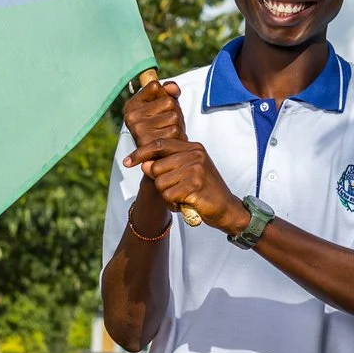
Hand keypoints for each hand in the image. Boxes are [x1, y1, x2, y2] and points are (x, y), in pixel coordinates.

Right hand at [120, 77, 187, 150]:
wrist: (158, 158)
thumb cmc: (162, 128)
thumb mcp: (164, 106)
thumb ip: (168, 92)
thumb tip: (173, 88)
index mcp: (132, 105)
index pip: (155, 86)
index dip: (166, 94)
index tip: (162, 105)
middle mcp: (132, 116)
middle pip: (169, 102)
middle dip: (175, 112)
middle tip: (168, 124)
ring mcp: (138, 129)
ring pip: (174, 117)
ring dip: (178, 125)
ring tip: (169, 133)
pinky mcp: (148, 143)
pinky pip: (175, 131)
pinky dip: (179, 136)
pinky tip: (171, 141)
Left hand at [130, 135, 245, 232]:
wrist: (226, 207)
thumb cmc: (203, 190)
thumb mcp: (186, 172)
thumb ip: (165, 165)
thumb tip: (144, 164)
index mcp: (192, 147)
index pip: (159, 144)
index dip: (140, 153)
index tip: (127, 162)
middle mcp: (195, 154)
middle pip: (156, 167)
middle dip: (161, 183)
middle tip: (178, 190)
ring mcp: (196, 168)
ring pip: (160, 183)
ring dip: (168, 195)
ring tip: (183, 196)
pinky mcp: (195, 185)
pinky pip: (168, 195)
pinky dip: (174, 203)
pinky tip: (186, 203)